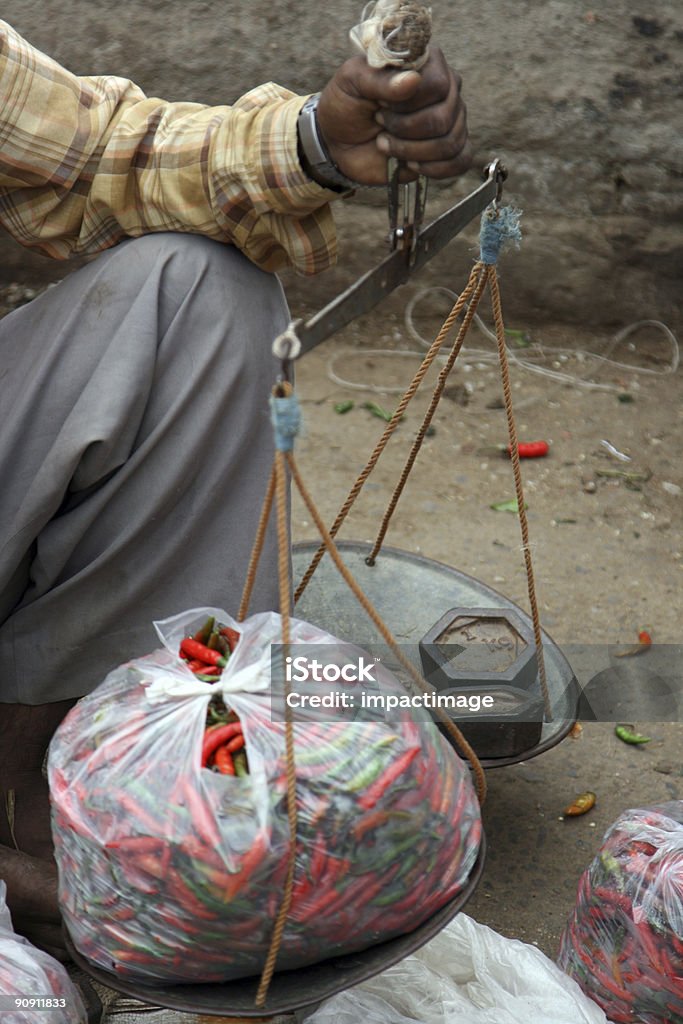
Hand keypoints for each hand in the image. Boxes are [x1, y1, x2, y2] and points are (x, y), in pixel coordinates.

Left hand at [316, 46, 471, 185]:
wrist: (339, 142)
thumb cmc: (347, 104)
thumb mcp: (352, 82)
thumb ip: (380, 79)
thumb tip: (412, 81)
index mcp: (426, 64)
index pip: (437, 84)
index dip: (408, 103)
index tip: (379, 105)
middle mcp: (446, 90)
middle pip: (443, 118)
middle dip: (405, 130)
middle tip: (381, 125)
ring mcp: (451, 120)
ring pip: (450, 142)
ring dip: (412, 151)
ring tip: (387, 145)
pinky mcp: (448, 149)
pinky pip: (461, 160)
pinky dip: (435, 169)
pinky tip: (411, 165)